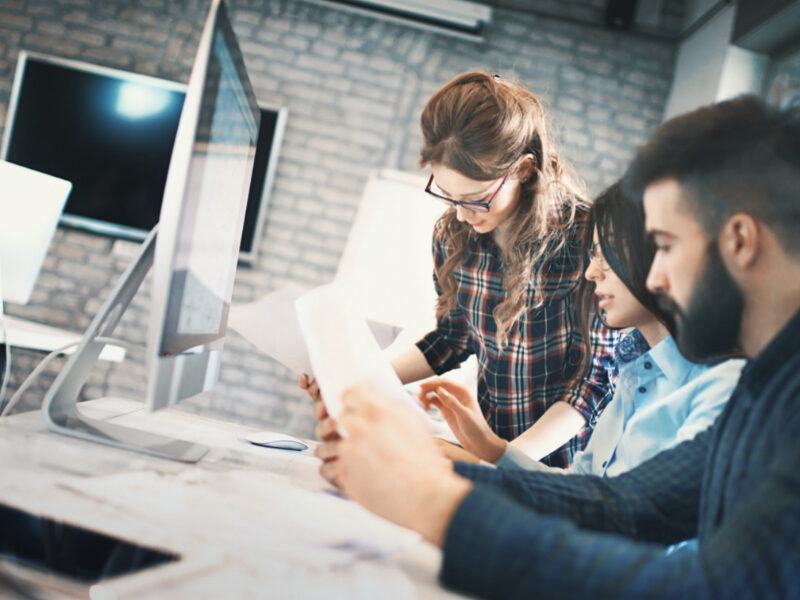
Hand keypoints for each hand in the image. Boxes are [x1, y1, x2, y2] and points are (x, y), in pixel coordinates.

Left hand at [315, 385, 471, 546]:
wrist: (426, 496)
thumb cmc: (424, 460)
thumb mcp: (413, 422)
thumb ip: (387, 405)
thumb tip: (370, 391)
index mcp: (378, 412)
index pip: (348, 394)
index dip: (350, 402)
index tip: (352, 408)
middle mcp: (360, 428)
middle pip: (335, 419)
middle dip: (342, 426)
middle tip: (352, 435)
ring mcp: (349, 452)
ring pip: (326, 444)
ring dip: (336, 450)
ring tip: (351, 457)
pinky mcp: (344, 474)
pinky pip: (326, 468)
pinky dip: (335, 470)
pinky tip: (349, 471)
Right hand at [418, 379, 506, 462]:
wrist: (479, 442)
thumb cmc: (476, 429)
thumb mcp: (464, 416)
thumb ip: (452, 402)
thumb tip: (439, 390)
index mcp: (463, 391)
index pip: (444, 381)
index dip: (432, 382)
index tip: (421, 386)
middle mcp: (456, 394)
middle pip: (438, 385)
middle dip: (427, 389)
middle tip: (419, 398)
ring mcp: (451, 401)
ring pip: (434, 393)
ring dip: (426, 395)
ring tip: (422, 404)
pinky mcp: (446, 409)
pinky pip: (434, 401)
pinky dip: (428, 402)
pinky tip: (425, 409)